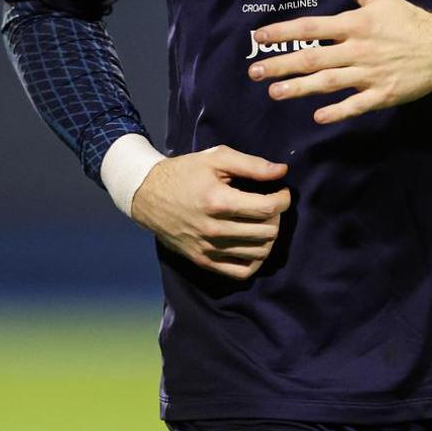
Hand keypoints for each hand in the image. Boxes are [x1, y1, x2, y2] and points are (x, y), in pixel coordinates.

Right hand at [128, 145, 291, 279]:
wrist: (148, 195)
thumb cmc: (185, 172)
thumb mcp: (216, 158)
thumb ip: (251, 165)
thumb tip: (282, 172)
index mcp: (218, 201)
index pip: (267, 208)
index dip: (283, 199)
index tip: (282, 192)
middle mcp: (213, 229)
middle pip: (266, 232)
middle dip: (277, 216)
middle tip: (271, 205)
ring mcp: (208, 249)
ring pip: (258, 253)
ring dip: (269, 237)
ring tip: (263, 222)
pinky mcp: (203, 261)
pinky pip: (241, 272)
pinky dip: (255, 260)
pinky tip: (253, 244)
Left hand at [248, 0, 431, 123]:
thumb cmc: (407, 20)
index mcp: (355, 23)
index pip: (311, 28)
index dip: (283, 31)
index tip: (260, 37)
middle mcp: (359, 49)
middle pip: (313, 58)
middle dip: (281, 64)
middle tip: (254, 72)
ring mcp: (370, 73)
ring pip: (329, 83)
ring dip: (300, 88)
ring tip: (274, 93)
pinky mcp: (383, 94)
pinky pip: (356, 105)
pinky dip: (338, 111)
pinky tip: (317, 116)